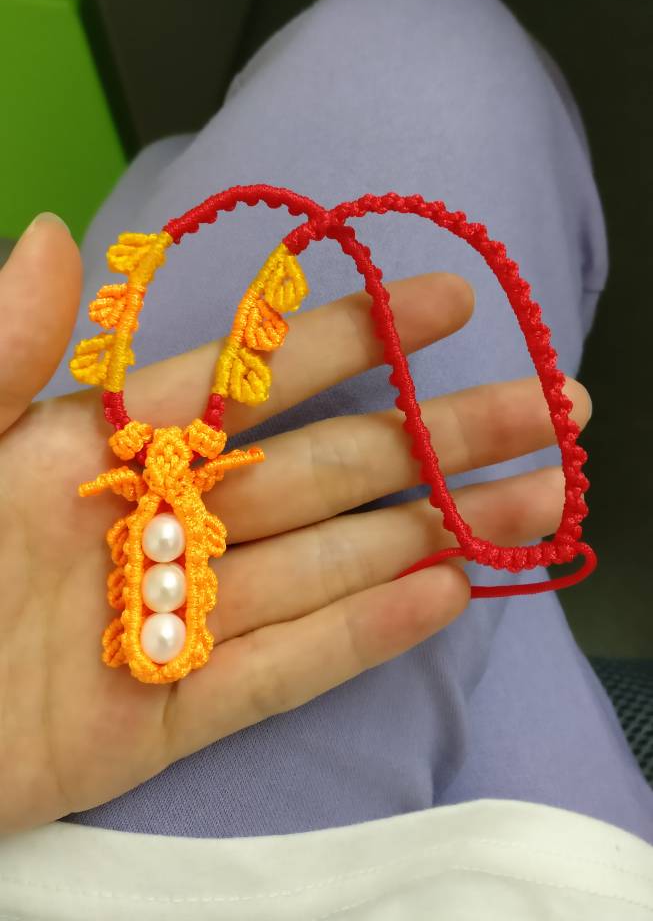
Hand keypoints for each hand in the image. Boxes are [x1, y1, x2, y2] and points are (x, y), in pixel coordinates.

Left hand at [0, 215, 590, 832]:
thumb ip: (3, 350)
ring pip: (327, 564)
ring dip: (435, 529)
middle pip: (328, 468)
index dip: (355, 337)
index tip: (449, 303)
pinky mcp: (160, 719)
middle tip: (551, 409)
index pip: (255, 376)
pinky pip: (277, 671)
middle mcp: (157, 522)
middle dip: (443, 435)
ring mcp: (167, 620)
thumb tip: (48, 235)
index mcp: (101, 445)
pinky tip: (444, 593)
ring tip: (533, 498)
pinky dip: (361, 637)